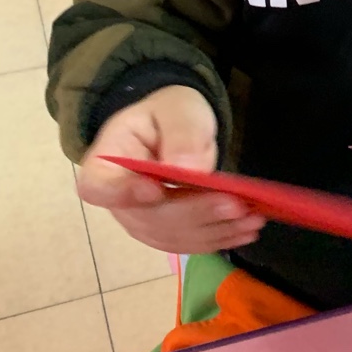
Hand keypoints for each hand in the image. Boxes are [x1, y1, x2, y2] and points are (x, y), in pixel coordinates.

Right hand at [76, 85, 265, 254]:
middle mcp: (118, 200)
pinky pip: (188, 242)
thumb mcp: (177, 109)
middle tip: (235, 205)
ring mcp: (140, 221)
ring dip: (213, 231)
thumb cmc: (169, 113)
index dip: (124, 194)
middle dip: (194, 213)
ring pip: (172, 236)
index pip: (100, 187)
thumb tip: (189, 169)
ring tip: (252, 219)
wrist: (173, 126)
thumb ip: (181, 134)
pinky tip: (246, 231)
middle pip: (148, 217)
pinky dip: (218, 238)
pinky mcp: (164, 232)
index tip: (156, 191)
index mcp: (107, 162)